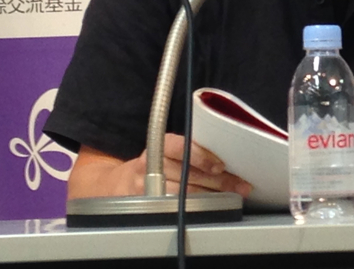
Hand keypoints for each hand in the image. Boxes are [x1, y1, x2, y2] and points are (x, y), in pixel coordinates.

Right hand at [67, 134, 251, 198]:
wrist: (113, 185)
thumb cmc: (153, 164)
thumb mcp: (165, 149)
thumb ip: (189, 148)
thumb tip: (226, 154)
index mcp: (157, 146)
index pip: (178, 147)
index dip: (199, 155)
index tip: (219, 164)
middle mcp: (149, 166)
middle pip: (187, 174)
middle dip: (218, 180)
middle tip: (240, 183)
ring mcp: (146, 188)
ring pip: (184, 193)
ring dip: (212, 195)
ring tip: (233, 194)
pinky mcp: (146, 205)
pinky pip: (175, 207)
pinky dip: (197, 206)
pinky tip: (212, 206)